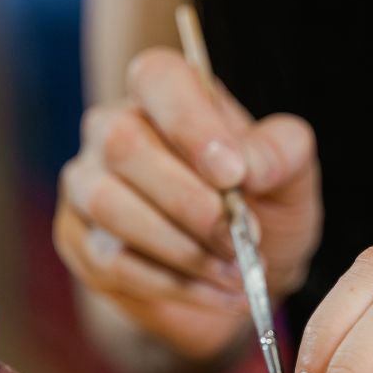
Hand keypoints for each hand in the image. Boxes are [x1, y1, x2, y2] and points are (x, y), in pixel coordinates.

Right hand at [53, 49, 321, 362]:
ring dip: (182, 248)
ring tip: (237, 271)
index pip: (158, 78)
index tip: (234, 174)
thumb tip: (249, 165)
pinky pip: (111, 262)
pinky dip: (174, 285)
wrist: (243, 269)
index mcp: (166, 92)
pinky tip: (220, 294)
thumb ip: (281, 154)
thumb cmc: (263, 206)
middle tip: (241, 237)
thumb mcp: (292, 176)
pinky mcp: (80, 241)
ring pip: (108, 205)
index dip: (191, 125)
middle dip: (188, 200)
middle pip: (123, 144)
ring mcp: (86, 184)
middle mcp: (113, 128)